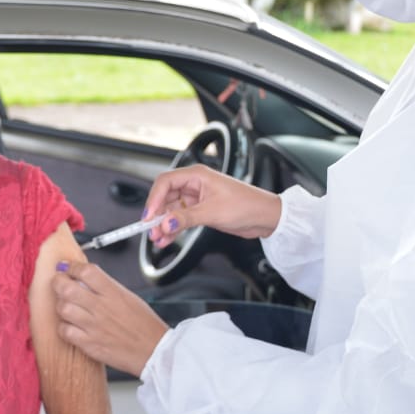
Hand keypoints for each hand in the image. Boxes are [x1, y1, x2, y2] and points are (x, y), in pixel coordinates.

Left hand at [53, 260, 168, 376]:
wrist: (153, 351)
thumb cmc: (144, 325)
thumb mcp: (129, 297)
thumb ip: (107, 287)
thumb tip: (87, 278)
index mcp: (113, 293)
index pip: (85, 271)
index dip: (72, 266)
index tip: (66, 267)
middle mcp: (101, 308)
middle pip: (67, 288)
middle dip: (58, 282)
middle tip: (59, 283)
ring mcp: (93, 326)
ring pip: (63, 309)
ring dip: (60, 305)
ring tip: (66, 306)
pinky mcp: (89, 344)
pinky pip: (65, 332)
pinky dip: (64, 327)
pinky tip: (70, 326)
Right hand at [142, 164, 281, 247]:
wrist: (265, 216)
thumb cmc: (246, 205)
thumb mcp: (212, 212)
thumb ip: (186, 218)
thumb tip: (165, 223)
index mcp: (197, 175)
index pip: (166, 182)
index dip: (154, 199)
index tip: (149, 217)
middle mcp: (195, 183)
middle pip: (166, 196)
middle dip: (157, 214)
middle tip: (151, 230)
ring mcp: (198, 197)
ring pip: (172, 209)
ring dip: (164, 223)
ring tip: (158, 238)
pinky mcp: (202, 210)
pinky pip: (181, 217)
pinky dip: (174, 227)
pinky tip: (167, 238)